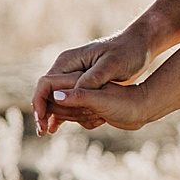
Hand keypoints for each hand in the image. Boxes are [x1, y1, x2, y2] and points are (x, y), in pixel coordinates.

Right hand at [33, 28, 152, 134]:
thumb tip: (64, 94)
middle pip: (46, 93)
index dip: (39, 103)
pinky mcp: (83, 84)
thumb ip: (90, 80)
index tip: (41, 121)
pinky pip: (67, 100)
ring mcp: (75, 76)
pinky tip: (57, 128)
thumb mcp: (111, 66)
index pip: (44, 83)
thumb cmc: (127, 52)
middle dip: (43, 112)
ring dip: (52, 115)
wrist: (140, 46)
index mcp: (69, 61)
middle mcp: (67, 68)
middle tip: (43, 132)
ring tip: (49, 132)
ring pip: (55, 99)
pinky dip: (62, 114)